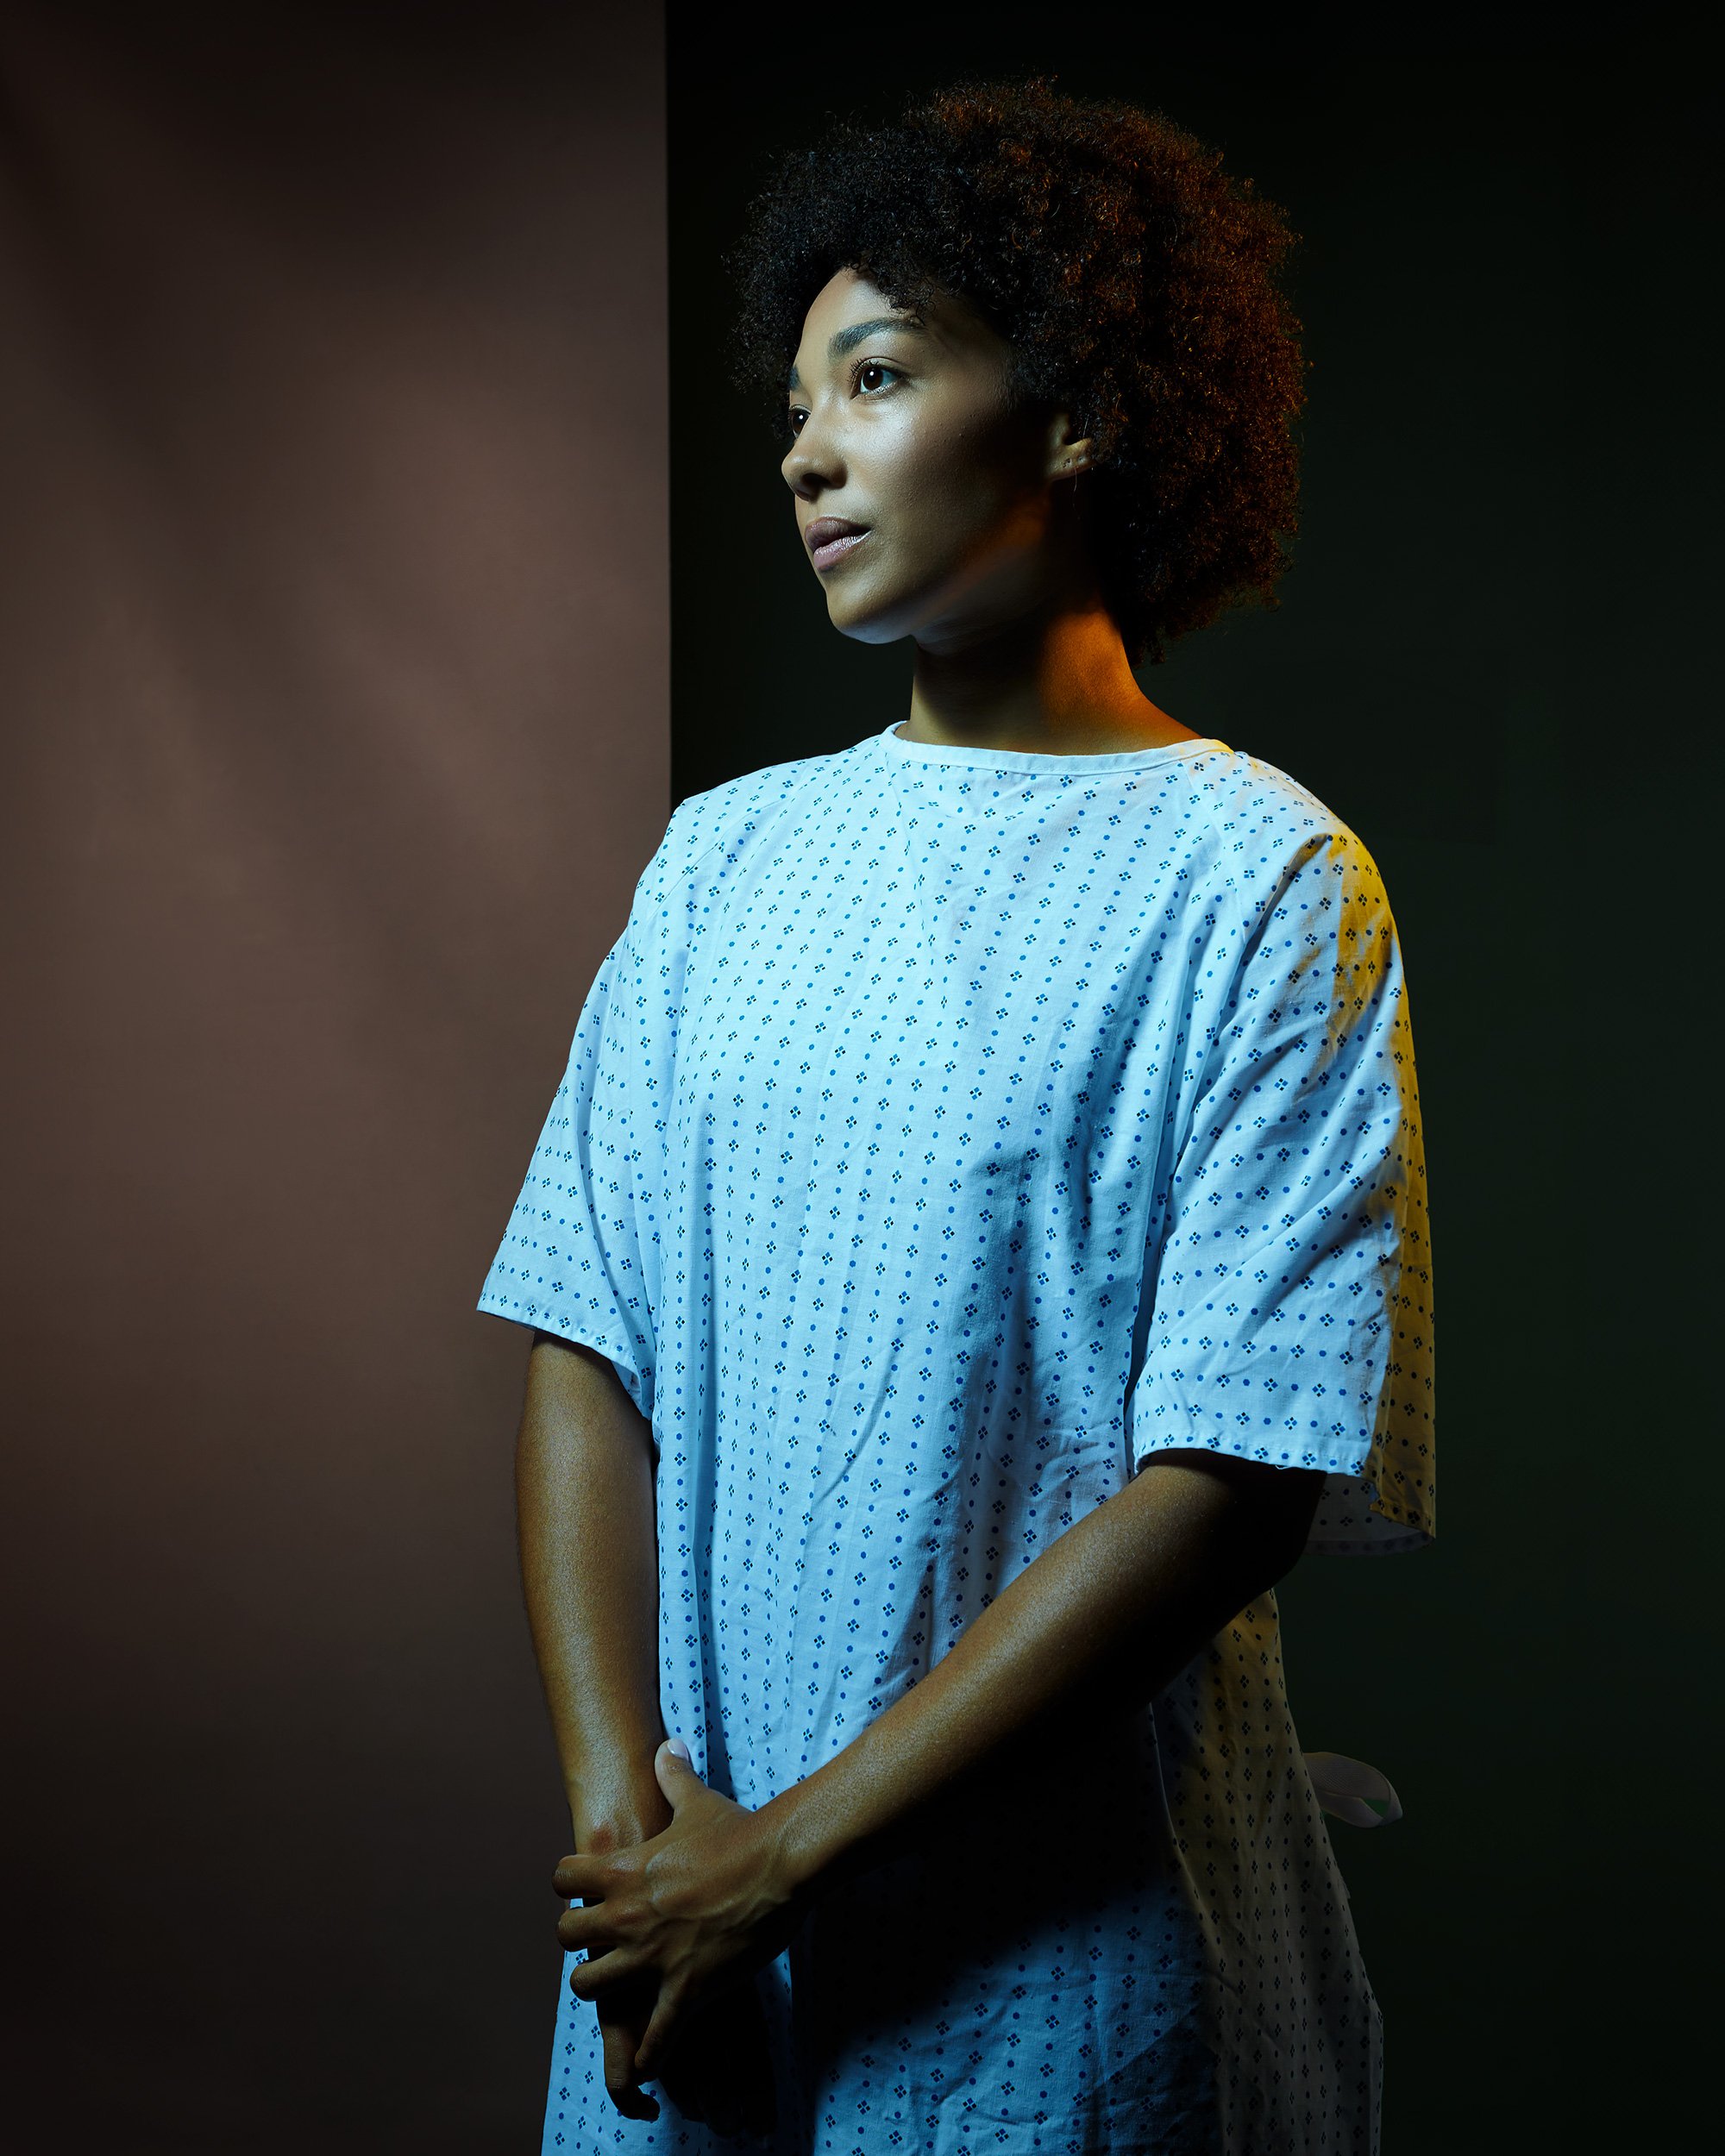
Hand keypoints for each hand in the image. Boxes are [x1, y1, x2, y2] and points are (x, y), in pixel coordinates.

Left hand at [554, 1739, 802, 2097]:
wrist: (779, 1864)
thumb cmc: (738, 1830)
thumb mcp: (697, 1801)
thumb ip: (674, 1775)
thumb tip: (668, 1744)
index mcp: (625, 1871)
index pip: (562, 1878)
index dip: (569, 1884)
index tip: (585, 1890)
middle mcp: (627, 1915)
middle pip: (565, 1937)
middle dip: (577, 1941)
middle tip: (598, 1943)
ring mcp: (652, 1956)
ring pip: (589, 1987)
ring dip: (600, 1989)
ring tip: (617, 1990)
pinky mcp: (684, 1989)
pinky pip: (654, 2036)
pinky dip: (648, 2054)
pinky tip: (647, 2065)